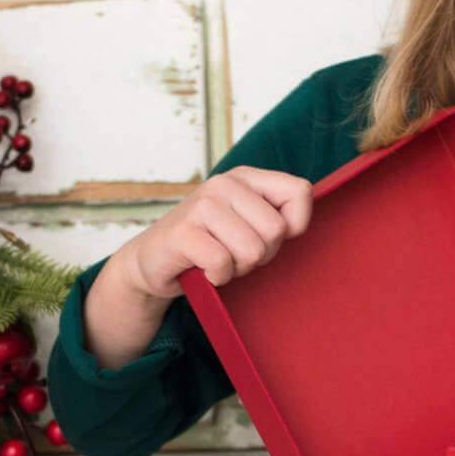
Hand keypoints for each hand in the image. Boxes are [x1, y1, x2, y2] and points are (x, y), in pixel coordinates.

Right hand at [121, 165, 314, 300]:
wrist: (155, 260)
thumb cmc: (211, 245)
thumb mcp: (248, 224)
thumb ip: (277, 218)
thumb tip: (298, 225)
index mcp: (246, 178)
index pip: (300, 192)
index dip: (295, 226)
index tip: (269, 237)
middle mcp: (224, 184)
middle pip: (276, 230)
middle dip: (262, 255)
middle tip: (236, 254)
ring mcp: (202, 205)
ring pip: (252, 250)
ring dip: (238, 268)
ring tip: (219, 260)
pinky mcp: (184, 232)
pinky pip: (223, 264)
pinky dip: (218, 277)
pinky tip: (204, 270)